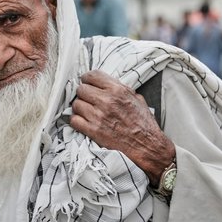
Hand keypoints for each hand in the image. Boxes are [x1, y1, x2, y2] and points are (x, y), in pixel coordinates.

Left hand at [70, 70, 175, 185]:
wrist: (147, 146)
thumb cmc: (144, 124)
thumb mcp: (136, 99)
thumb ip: (119, 89)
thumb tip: (106, 84)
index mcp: (118, 90)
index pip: (92, 76)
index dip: (87, 79)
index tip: (87, 83)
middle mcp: (106, 101)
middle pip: (81, 89)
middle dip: (83, 94)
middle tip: (88, 100)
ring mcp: (98, 116)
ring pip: (76, 105)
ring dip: (79, 108)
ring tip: (86, 112)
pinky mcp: (93, 130)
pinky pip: (74, 120)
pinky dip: (77, 121)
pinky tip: (83, 122)